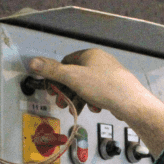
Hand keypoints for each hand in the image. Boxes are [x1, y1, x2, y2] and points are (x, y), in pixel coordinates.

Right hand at [28, 49, 163, 157]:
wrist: (130, 102)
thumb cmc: (103, 87)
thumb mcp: (73, 78)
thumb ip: (52, 70)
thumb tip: (32, 62)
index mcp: (90, 54)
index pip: (66, 62)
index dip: (57, 77)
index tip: (53, 91)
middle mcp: (100, 61)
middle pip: (75, 76)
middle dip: (67, 91)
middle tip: (62, 103)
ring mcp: (109, 74)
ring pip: (86, 86)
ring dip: (79, 98)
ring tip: (76, 109)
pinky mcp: (115, 86)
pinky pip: (98, 92)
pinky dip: (93, 100)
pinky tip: (94, 108)